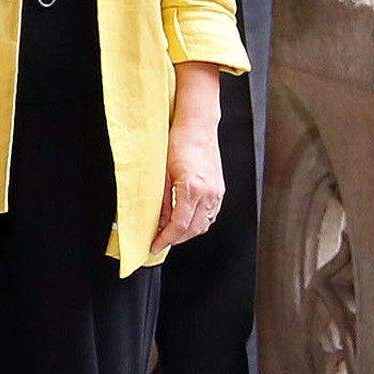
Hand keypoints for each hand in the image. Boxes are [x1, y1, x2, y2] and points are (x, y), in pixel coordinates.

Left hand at [158, 113, 226, 248]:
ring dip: (187, 233)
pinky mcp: (219, 190)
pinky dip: (198, 222)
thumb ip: (162, 200)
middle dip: (175, 239)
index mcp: (192, 189)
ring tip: (170, 234)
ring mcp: (217, 192)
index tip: (154, 245)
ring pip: (204, 224)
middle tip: (159, 242)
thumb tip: (159, 221)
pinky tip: (186, 221)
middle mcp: (209, 193)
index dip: (165, 239)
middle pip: (193, 229)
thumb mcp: (162, 173)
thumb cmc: (178, 143)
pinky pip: (210, 214)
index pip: (179, 225)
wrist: (197, 128)